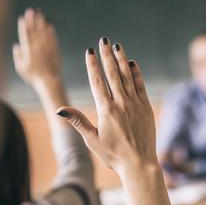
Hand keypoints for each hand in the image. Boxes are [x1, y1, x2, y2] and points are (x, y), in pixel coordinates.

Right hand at [12, 8, 61, 86]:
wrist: (49, 82)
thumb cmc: (33, 77)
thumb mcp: (21, 68)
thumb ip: (17, 56)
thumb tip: (16, 45)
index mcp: (28, 51)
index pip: (25, 35)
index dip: (23, 26)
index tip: (22, 17)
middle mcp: (37, 48)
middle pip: (34, 31)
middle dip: (32, 20)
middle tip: (31, 10)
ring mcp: (47, 48)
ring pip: (43, 32)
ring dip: (41, 22)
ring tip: (40, 13)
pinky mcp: (55, 50)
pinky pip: (52, 38)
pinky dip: (51, 31)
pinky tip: (50, 24)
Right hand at [57, 38, 157, 176]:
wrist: (139, 163)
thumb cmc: (113, 155)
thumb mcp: (92, 140)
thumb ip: (78, 121)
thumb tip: (60, 109)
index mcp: (106, 110)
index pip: (97, 82)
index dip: (92, 65)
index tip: (89, 51)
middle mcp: (121, 104)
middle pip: (112, 74)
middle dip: (107, 55)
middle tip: (103, 40)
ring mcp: (135, 104)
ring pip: (127, 76)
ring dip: (121, 59)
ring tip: (117, 45)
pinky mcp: (145, 107)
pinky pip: (140, 85)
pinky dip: (136, 73)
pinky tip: (132, 63)